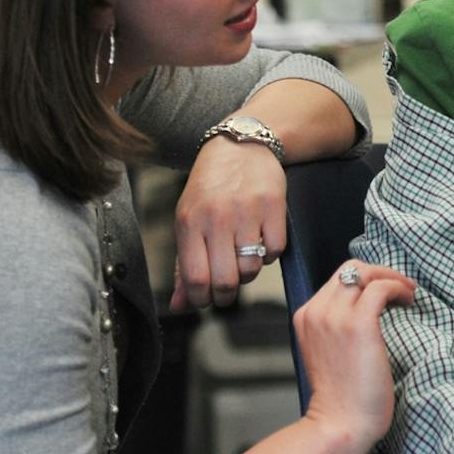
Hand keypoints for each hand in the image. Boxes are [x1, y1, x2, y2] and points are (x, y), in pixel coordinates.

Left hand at [171, 137, 286, 310]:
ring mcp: (247, 212)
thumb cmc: (210, 189)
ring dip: (248, 273)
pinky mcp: (274, 206)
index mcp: (190, 223)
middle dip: (226, 295)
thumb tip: (179, 306)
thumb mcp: (188, 221)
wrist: (240, 146)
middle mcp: (216, 217)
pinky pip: (275, 252)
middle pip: (225, 280)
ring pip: (252, 269)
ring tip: (243, 258)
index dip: (202, 299)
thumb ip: (183, 265)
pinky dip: (269, 254)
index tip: (206, 299)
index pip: (195, 279)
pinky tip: (261, 240)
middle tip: (226, 290)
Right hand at [292, 261, 414, 453]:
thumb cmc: (341, 398)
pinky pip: (380, 288)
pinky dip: (398, 288)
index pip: (337, 280)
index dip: (365, 280)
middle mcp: (316, 312)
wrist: (339, 425)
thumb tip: (367, 311)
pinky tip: (408, 301)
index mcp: (306, 317)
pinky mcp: (359, 325)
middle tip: (402, 287)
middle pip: (349, 269)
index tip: (387, 291)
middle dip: (379, 272)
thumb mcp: (329, 354)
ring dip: (391, 277)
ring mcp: (335, 317)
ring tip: (408, 294)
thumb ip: (336, 329)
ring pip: (364, 272)